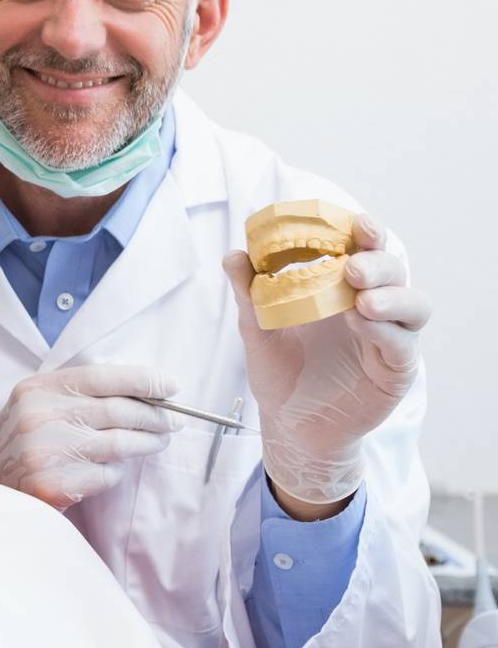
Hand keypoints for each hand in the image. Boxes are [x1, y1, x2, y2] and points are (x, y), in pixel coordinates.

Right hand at [0, 365, 180, 509]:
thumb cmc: (22, 440)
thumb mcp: (36, 404)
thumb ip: (77, 394)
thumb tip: (143, 393)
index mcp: (37, 390)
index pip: (100, 377)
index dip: (142, 380)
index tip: (170, 386)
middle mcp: (40, 417)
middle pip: (117, 411)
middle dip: (155, 416)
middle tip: (173, 421)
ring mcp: (46, 452)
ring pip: (119, 444)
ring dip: (147, 444)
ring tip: (157, 442)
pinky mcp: (55, 485)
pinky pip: (106, 475)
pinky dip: (114, 472)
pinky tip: (109, 469)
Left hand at [221, 213, 428, 506]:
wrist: (289, 425)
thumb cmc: (279, 372)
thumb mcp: (257, 329)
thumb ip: (249, 292)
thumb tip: (234, 255)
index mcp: (342, 288)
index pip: (363, 249)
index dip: (364, 232)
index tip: (353, 221)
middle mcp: (372, 306)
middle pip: (393, 270)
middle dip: (377, 260)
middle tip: (352, 265)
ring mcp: (389, 337)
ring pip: (413, 303)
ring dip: (391, 294)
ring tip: (360, 297)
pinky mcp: (396, 370)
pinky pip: (402, 344)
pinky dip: (385, 330)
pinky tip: (362, 322)